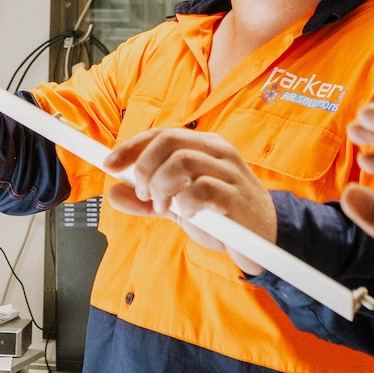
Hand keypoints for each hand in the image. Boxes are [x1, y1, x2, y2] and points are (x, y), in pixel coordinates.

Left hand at [101, 128, 277, 273]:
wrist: (264, 237)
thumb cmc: (222, 215)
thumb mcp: (178, 206)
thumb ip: (146, 200)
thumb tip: (113, 193)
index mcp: (203, 146)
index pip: (159, 134)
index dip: (130, 147)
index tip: (108, 164)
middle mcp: (216, 151)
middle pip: (167, 141)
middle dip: (144, 169)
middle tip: (144, 195)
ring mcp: (228, 171)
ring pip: (181, 161)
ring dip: (161, 187)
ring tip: (165, 207)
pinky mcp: (236, 196)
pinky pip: (201, 189)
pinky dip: (184, 202)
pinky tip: (187, 213)